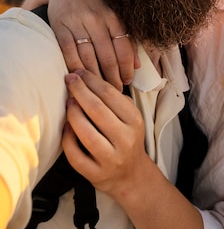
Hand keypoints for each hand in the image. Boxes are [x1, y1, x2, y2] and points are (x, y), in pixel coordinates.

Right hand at [22, 0, 138, 88]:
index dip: (126, 68)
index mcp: (113, 15)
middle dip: (113, 77)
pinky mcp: (60, 26)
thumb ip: (127, 36)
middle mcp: (96, 18)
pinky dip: (75, 68)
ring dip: (95, 77)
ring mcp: (77, 22)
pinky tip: (80, 79)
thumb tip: (138, 65)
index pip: (124, 48)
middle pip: (107, 56)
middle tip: (115, 90)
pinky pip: (68, 52)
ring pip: (88, 58)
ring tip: (100, 89)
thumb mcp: (114, 12)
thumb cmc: (95, 1)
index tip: (128, 81)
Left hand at [63, 70, 146, 201]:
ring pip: (86, 133)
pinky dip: (68, 139)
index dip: (91, 81)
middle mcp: (125, 139)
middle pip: (97, 110)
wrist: (130, 174)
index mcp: (134, 121)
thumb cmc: (126, 137)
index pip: (109, 94)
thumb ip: (113, 100)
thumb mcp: (129, 116)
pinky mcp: (96, 174)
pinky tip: (66, 127)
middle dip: (80, 91)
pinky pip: (76, 155)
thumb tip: (86, 78)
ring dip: (73, 113)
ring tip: (68, 102)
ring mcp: (111, 159)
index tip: (78, 72)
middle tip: (69, 80)